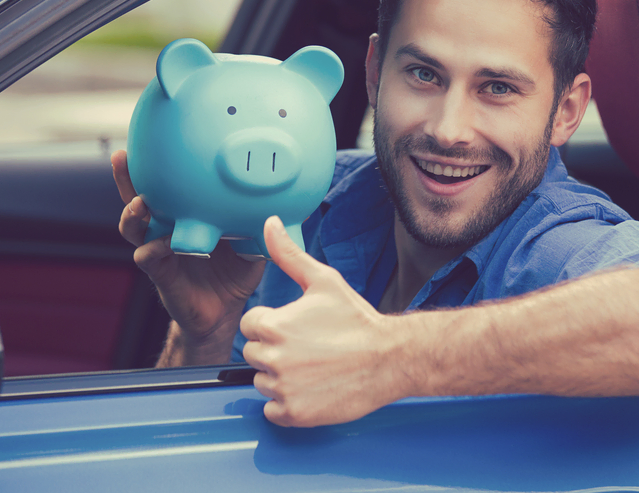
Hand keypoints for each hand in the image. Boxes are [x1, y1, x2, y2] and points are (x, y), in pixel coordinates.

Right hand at [112, 150, 264, 364]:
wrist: (225, 313)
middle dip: (126, 178)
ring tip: (140, 203)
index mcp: (183, 218)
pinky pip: (149, 258)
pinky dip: (152, 249)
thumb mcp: (251, 243)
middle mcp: (165, 231)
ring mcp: (160, 252)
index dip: (151, 166)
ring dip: (133, 214)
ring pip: (134, 229)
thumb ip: (261, 223)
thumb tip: (291, 205)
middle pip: (137, 199)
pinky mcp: (161, 275)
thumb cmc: (235, 274)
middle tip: (122, 157)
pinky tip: (158, 244)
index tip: (146, 140)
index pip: (163, 187)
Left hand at [240, 216, 406, 426]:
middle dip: (275, 350)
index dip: (271, 324)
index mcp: (273, 325)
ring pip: (263, 382)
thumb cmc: (357, 320)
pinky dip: (287, 404)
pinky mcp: (294, 414)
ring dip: (281, 377)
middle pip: (254, 354)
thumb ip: (289, 254)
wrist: (390, 359)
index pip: (249, 326)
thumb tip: (270, 224)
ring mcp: (283, 388)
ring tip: (312, 367)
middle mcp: (273, 358)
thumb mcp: (323, 280)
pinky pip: (272, 411)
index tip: (296, 328)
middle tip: (308, 347)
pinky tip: (311, 388)